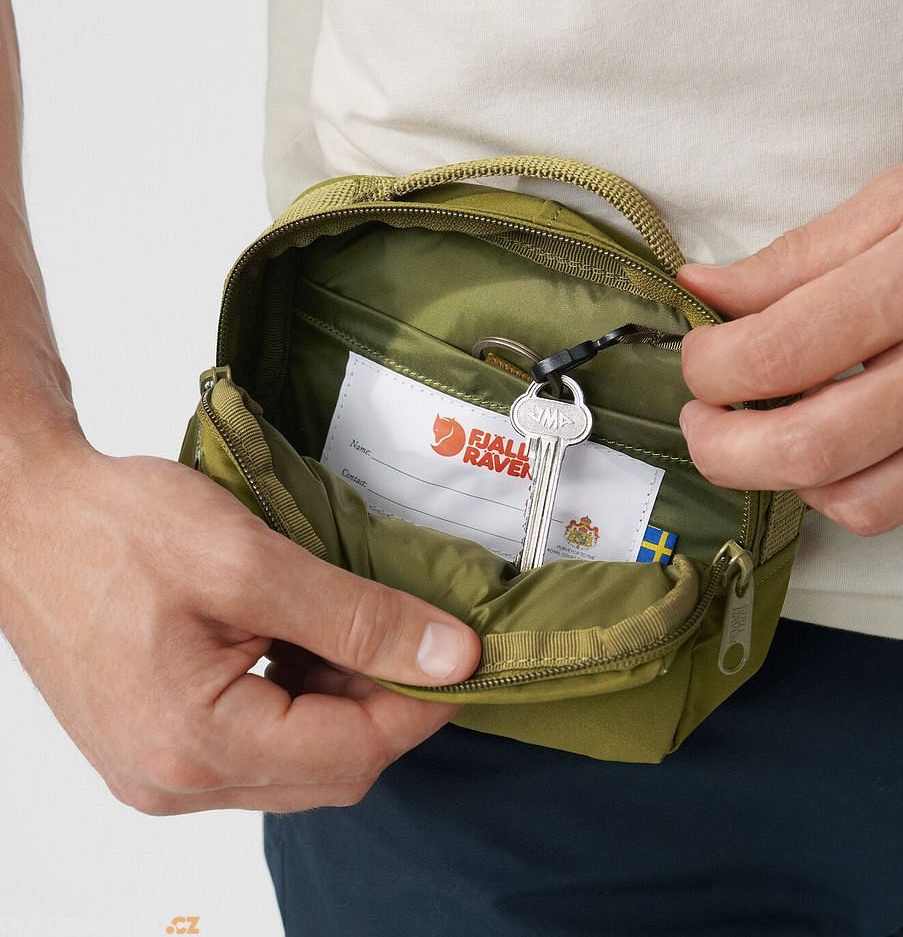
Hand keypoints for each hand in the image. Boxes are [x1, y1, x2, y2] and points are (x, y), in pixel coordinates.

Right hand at [0, 439, 479, 813]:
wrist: (26, 516)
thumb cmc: (116, 528)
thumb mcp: (251, 561)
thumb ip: (357, 616)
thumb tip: (448, 654)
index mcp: (197, 744)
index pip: (354, 752)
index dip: (422, 705)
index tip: (464, 655)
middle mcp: (175, 781)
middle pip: (330, 769)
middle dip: (387, 704)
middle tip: (417, 634)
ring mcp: (161, 770)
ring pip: (298, 761)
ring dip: (345, 700)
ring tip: (360, 627)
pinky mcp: (157, 746)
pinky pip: (258, 745)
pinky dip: (301, 698)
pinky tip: (310, 640)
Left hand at [676, 135, 902, 535]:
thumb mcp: (899, 201)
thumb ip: (791, 259)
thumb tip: (704, 291)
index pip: (775, 355)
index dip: (708, 367)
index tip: (700, 357)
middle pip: (805, 449)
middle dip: (721, 448)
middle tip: (702, 420)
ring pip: (852, 501)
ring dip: (782, 478)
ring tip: (762, 435)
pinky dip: (844, 492)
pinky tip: (831, 450)